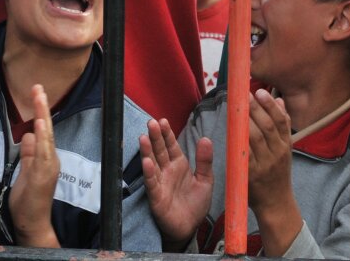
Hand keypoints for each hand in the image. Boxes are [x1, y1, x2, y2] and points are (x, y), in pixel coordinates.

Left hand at [8, 85, 59, 247]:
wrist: (33, 224)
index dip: (41, 110)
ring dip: (43, 117)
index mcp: (46, 157)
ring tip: (39, 98)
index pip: (44, 129)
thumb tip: (29, 134)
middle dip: (42, 107)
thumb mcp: (26, 170)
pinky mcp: (43, 177)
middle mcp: (50, 160)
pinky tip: (39, 126)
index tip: (37, 91)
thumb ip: (29, 153)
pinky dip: (43, 139)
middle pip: (48, 129)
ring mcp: (48, 168)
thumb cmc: (29, 200)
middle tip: (38, 87)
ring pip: (47, 138)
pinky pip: (43, 154)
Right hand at [139, 117, 212, 245]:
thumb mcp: (205, 181)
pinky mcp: (156, 196)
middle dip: (155, 137)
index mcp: (179, 164)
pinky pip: (152, 183)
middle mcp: (167, 170)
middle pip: (160, 150)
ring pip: (152, 163)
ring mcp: (160, 182)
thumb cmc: (195, 204)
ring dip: (147, 151)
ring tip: (143, 138)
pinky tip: (146, 162)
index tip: (163, 121)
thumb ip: (204, 161)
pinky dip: (149, 173)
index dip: (167, 133)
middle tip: (151, 123)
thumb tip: (206, 138)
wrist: (189, 227)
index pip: (171, 145)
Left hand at [247, 89, 293, 212]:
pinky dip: (239, 141)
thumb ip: (283, 125)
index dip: (270, 105)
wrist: (277, 203)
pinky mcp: (252, 174)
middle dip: (256, 109)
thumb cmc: (278, 173)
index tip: (260, 91)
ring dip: (246, 121)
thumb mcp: (285, 149)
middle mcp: (278, 153)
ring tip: (237, 107)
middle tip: (244, 94)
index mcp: (286, 145)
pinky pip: (245, 154)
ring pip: (256, 138)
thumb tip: (279, 100)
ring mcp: (265, 164)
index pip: (281, 121)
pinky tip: (232, 129)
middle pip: (268, 127)